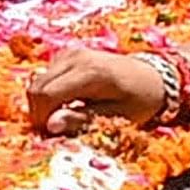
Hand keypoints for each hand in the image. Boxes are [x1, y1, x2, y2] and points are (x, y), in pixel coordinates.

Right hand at [31, 47, 174, 133]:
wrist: (153, 76)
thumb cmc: (140, 100)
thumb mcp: (116, 117)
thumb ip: (82, 120)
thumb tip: (50, 126)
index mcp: (90, 73)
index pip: (45, 94)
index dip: (41, 119)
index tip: (51, 136)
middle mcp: (76, 57)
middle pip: (36, 87)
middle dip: (40, 113)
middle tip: (56, 131)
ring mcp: (71, 53)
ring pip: (37, 81)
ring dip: (43, 103)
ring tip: (64, 118)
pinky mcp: (69, 54)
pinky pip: (46, 75)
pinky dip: (49, 93)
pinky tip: (67, 104)